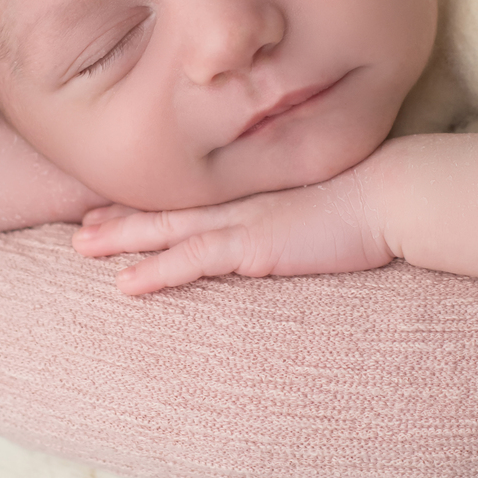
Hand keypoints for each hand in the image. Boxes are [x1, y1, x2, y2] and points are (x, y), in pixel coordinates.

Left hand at [72, 173, 390, 295]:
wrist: (396, 195)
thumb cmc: (377, 200)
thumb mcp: (332, 205)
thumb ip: (309, 216)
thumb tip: (306, 228)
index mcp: (259, 193)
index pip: (196, 197)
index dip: (156, 201)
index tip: (121, 205)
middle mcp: (243, 202)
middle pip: (169, 208)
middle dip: (122, 217)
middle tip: (82, 227)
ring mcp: (244, 222)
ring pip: (167, 230)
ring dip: (122, 238)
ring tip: (81, 246)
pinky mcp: (253, 247)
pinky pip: (192, 261)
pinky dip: (156, 271)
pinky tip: (125, 284)